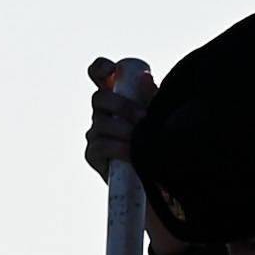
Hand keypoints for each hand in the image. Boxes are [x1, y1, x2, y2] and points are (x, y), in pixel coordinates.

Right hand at [86, 59, 178, 254]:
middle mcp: (103, 114)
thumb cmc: (161, 146)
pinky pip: (99, 145)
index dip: (102, 69)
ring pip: (101, 123)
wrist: (159, 185)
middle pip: (98, 97)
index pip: (101, 76)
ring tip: (142, 139)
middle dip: (121, 105)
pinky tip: (130, 153)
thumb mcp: (161, 120)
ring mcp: (96, 134)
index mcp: (118, 98)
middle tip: (143, 117)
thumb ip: (153, 98)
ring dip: (123, 129)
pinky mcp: (93, 155)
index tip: (112, 71)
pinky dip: (116, 148)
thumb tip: (147, 78)